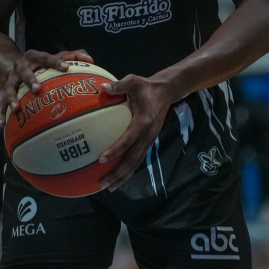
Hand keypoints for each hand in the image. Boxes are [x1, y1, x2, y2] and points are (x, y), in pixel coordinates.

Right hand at [0, 49, 93, 124]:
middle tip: (38, 89)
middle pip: (24, 72)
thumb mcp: (56, 57)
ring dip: (12, 98)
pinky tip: (2, 124)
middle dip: (30, 80)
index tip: (66, 68)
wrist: (15, 66)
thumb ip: (74, 56)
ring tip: (17, 109)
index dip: (55, 62)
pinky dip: (1, 112)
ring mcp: (11, 79)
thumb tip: (91, 60)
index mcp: (35, 57)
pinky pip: (1, 103)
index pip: (46, 57)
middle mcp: (21, 66)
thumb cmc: (43, 64)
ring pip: (9, 88)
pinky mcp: (4, 91)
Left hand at [96, 75, 177, 191]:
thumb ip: (119, 85)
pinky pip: (137, 160)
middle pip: (132, 159)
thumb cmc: (147, 86)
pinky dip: (128, 170)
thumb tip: (103, 87)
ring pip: (136, 163)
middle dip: (118, 173)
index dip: (115, 150)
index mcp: (143, 122)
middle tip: (103, 184)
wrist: (167, 92)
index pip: (128, 139)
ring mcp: (149, 141)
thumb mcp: (134, 81)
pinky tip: (117, 178)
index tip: (101, 159)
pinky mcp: (148, 142)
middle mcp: (147, 135)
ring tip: (109, 187)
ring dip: (123, 177)